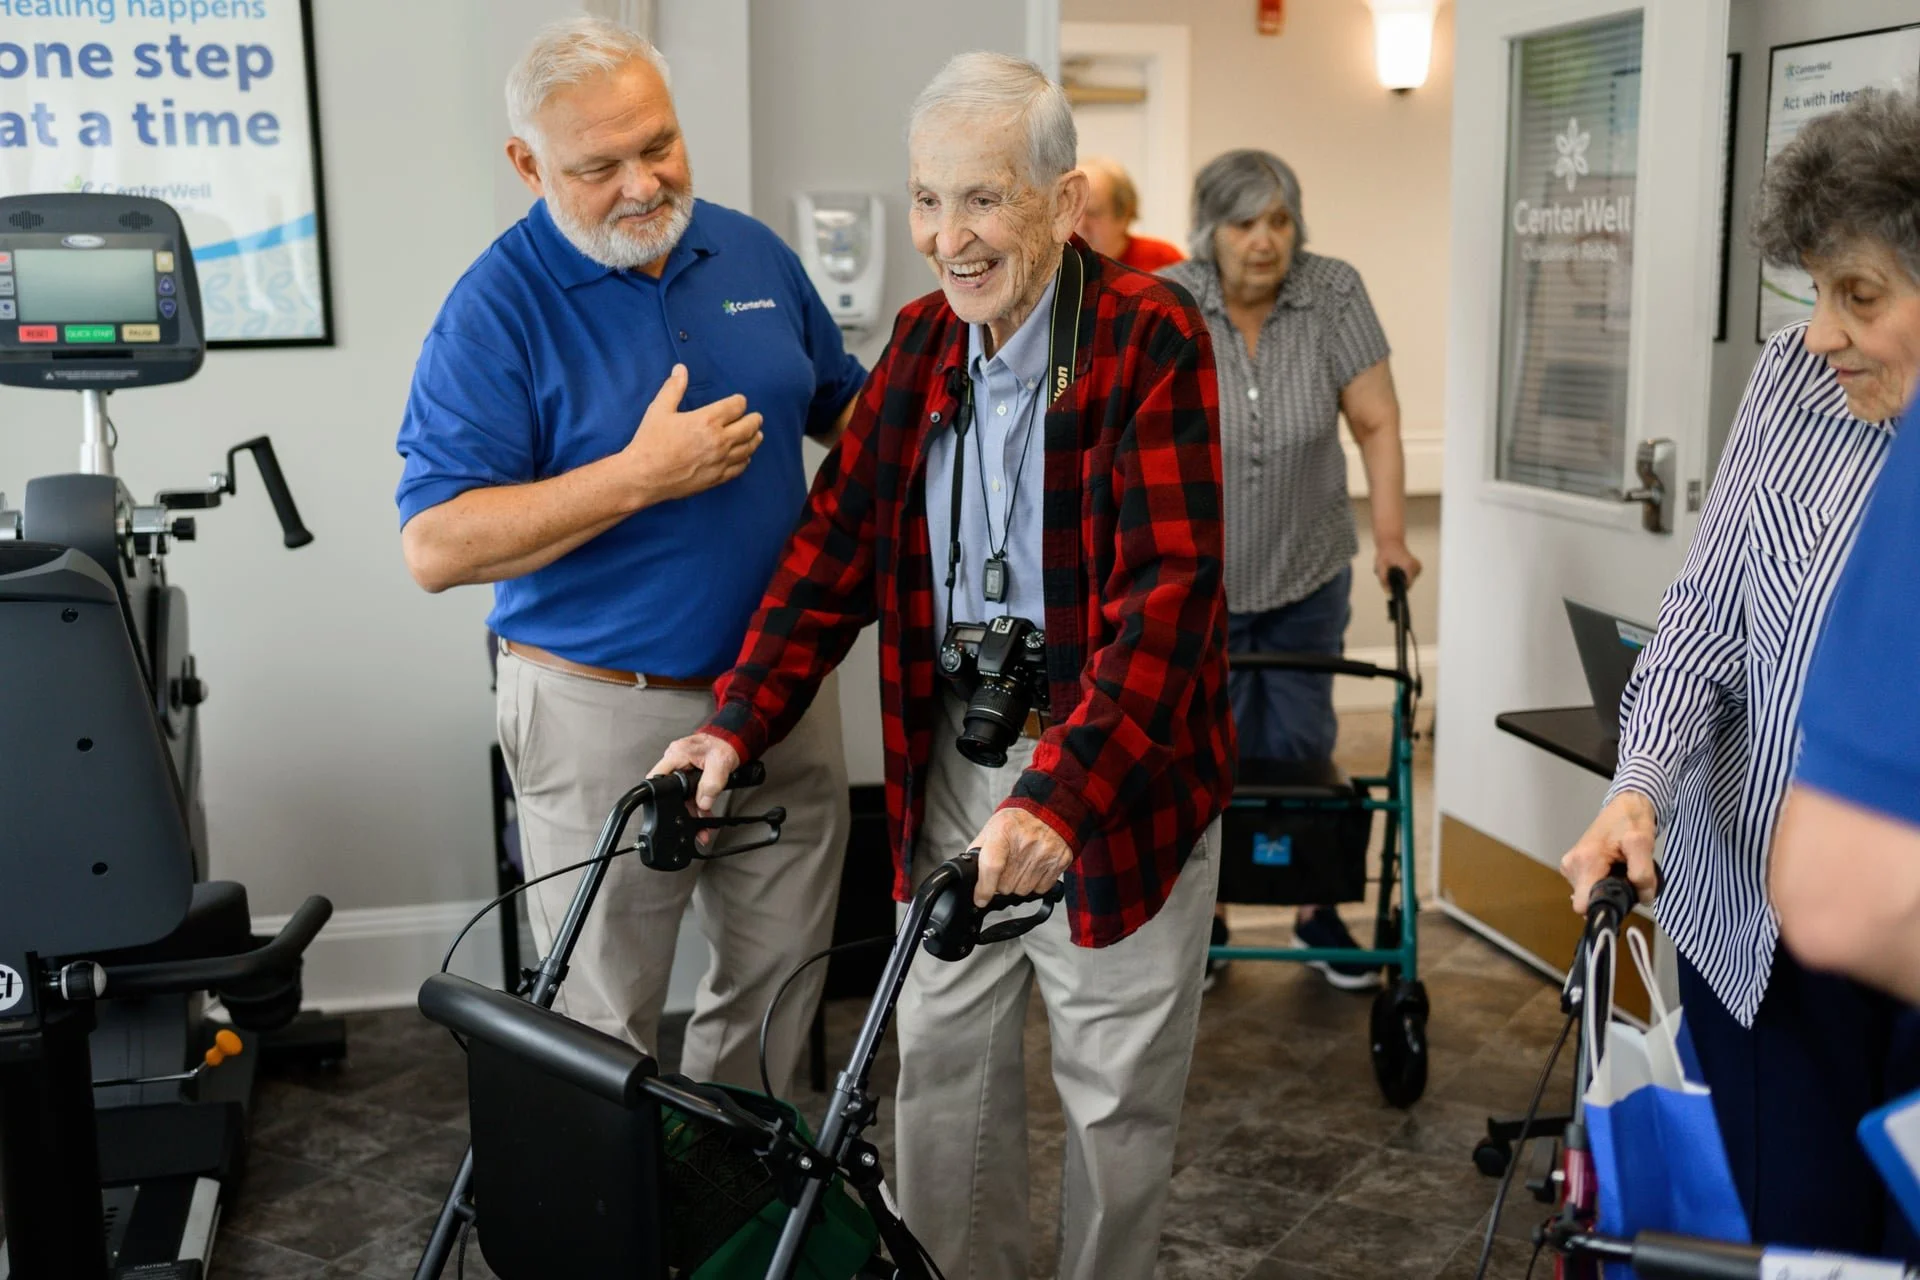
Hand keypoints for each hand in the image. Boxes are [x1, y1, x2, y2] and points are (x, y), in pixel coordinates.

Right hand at [624, 364, 763, 505]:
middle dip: (754, 419)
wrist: (644, 476)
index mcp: (707, 420)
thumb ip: (674, 388)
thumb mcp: (659, 410)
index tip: (739, 401)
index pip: (736, 406)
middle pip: (749, 427)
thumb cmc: (650, 442)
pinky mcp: (717, 478)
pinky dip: (745, 459)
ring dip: (755, 439)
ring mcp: (720, 461)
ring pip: (748, 448)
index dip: (740, 401)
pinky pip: (740, 467)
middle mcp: (719, 441)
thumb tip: (681, 369)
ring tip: (757, 435)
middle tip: (757, 417)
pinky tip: (745, 456)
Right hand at [648, 732, 742, 815]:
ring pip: (681, 793)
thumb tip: (703, 802)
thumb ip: (711, 784)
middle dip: (682, 808)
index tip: (668, 809)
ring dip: (691, 808)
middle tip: (693, 820)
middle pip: (671, 790)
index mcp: (677, 754)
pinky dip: (696, 801)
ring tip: (702, 822)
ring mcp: (681, 766)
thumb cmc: (724, 745)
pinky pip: (688, 790)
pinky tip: (703, 811)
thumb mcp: (720, 764)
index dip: (660, 794)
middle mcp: (676, 760)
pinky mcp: (688, 772)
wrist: (731, 741)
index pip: (657, 776)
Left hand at [970, 808, 1072, 906]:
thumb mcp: (992, 827)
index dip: (984, 888)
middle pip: (1006, 885)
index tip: (980, 899)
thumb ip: (978, 850)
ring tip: (1021, 865)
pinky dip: (1034, 883)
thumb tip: (970, 874)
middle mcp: (1026, 843)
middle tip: (1006, 868)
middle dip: (1001, 883)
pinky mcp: (1058, 862)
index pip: (992, 866)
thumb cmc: (1017, 821)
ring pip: (1022, 891)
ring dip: (1018, 884)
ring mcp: (1044, 854)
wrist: (1049, 811)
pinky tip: (1034, 867)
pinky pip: (1040, 889)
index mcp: (1004, 831)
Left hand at [1374, 539, 1422, 588]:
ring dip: (1400, 579)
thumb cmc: (1385, 553)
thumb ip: (1383, 580)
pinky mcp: (1418, 566)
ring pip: (1409, 581)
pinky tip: (1397, 569)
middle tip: (1389, 574)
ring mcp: (1418, 566)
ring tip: (1393, 570)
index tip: (1391, 585)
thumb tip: (1388, 592)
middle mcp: (1416, 566)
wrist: (1391, 542)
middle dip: (1398, 582)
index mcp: (1409, 566)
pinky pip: (1410, 576)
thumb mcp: (1381, 567)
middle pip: (1407, 583)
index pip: (1407, 585)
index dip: (1398, 588)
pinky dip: (1404, 575)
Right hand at [1560, 791, 1657, 911]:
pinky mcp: (1574, 867)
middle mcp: (1571, 866)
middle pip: (1590, 902)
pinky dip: (1604, 884)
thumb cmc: (1631, 821)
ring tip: (1622, 870)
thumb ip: (1643, 873)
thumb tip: (1643, 897)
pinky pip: (1590, 887)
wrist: (1625, 806)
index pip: (1583, 906)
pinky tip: (1614, 870)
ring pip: (1590, 896)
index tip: (1622, 901)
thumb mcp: (1643, 843)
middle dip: (1612, 897)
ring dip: (1610, 890)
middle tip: (1628, 878)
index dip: (1604, 909)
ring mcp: (1570, 867)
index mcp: (1585, 862)